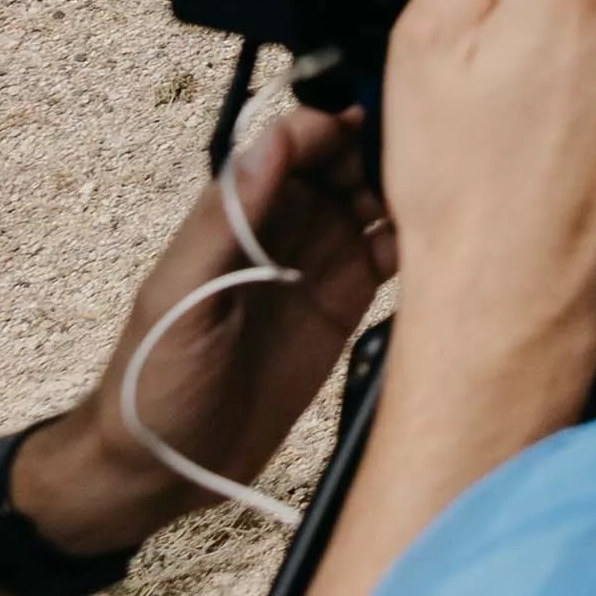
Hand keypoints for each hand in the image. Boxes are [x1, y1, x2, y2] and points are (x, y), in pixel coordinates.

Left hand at [33, 100, 395, 552]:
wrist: (164, 469)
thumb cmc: (153, 379)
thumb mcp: (179, 297)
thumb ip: (227, 219)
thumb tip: (278, 136)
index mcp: (238, 214)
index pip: (294, 142)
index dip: (334, 126)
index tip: (375, 128)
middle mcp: (284, 226)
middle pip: (344, 160)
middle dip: (382, 148)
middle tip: (425, 160)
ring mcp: (320, 264)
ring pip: (374, 199)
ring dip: (406, 189)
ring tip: (439, 199)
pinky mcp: (348, 305)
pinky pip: (390, 254)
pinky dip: (417, 239)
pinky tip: (441, 241)